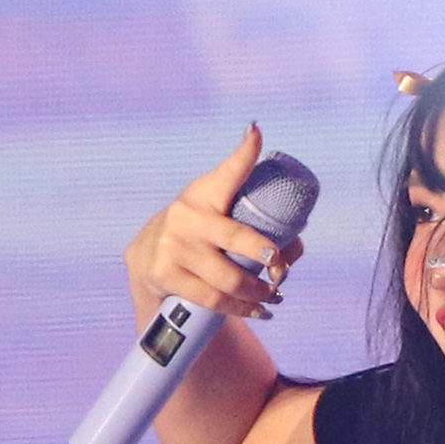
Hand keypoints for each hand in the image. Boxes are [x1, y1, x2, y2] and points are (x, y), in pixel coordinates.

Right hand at [124, 125, 304, 324]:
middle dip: (271, 259)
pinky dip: (242, 308)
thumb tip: (297, 243)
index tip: (256, 133)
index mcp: (204, 194)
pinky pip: (214, 299)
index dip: (244, 152)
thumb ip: (255, 220)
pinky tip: (259, 310)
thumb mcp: (217, 213)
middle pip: (240, 239)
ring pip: (231, 278)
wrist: (147, 257)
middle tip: (281, 271)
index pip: (228, 172)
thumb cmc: (198, 233)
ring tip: (274, 295)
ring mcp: (175, 246)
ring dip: (260, 291)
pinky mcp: (166, 274)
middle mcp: (187, 216)